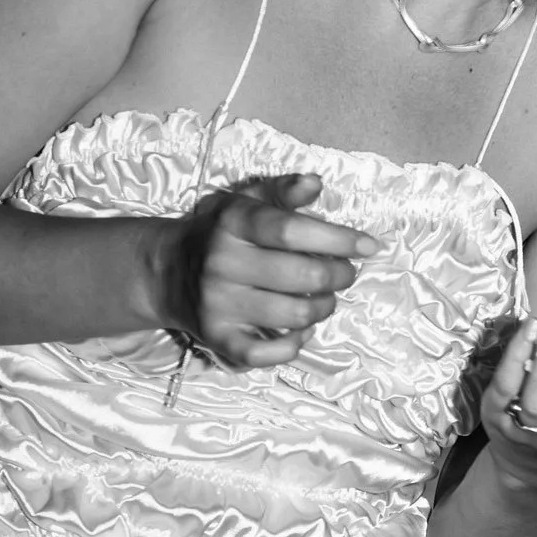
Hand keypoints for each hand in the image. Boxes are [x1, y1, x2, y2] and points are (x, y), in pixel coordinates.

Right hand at [153, 170, 376, 369]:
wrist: (167, 271)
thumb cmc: (218, 233)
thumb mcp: (245, 201)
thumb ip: (281, 190)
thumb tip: (315, 184)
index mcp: (232, 224)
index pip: (291, 231)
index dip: (338, 239)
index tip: (369, 246)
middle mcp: (222, 264)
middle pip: (303, 277)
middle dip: (339, 276)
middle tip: (343, 273)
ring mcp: (219, 304)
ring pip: (295, 315)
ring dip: (323, 307)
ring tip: (323, 298)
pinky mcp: (218, 337)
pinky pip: (267, 353)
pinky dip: (294, 345)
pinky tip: (299, 330)